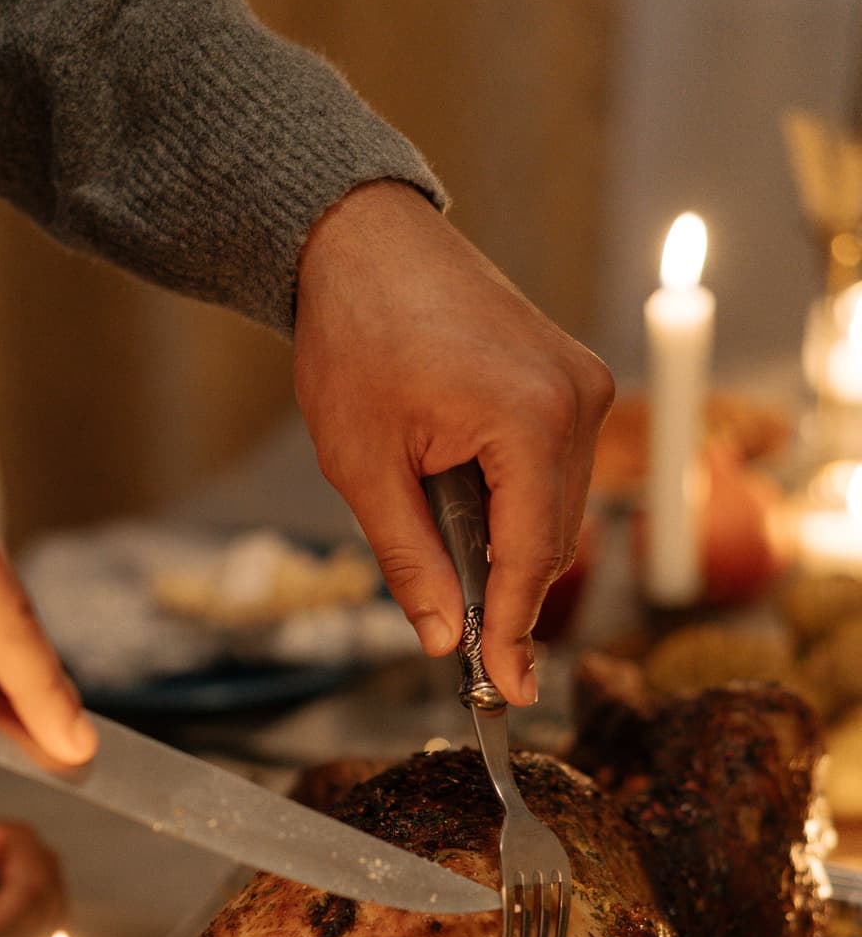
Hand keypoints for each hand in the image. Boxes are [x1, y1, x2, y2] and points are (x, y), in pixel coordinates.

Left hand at [293, 182, 614, 704]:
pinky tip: (465, 509)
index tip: (506, 693)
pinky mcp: (572, 376)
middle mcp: (578, 399)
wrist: (362, 243)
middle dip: (510, 597)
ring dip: (509, 547)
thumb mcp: (363, 468)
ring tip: (446, 555)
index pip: (532, 559)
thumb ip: (412, 560)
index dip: (515, 634)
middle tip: (474, 661)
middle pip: (554, 540)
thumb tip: (445, 639)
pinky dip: (517, 504)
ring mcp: (583, 383)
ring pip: (558, 509)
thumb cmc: (354, 338)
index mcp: (530, 420)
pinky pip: (556, 469)